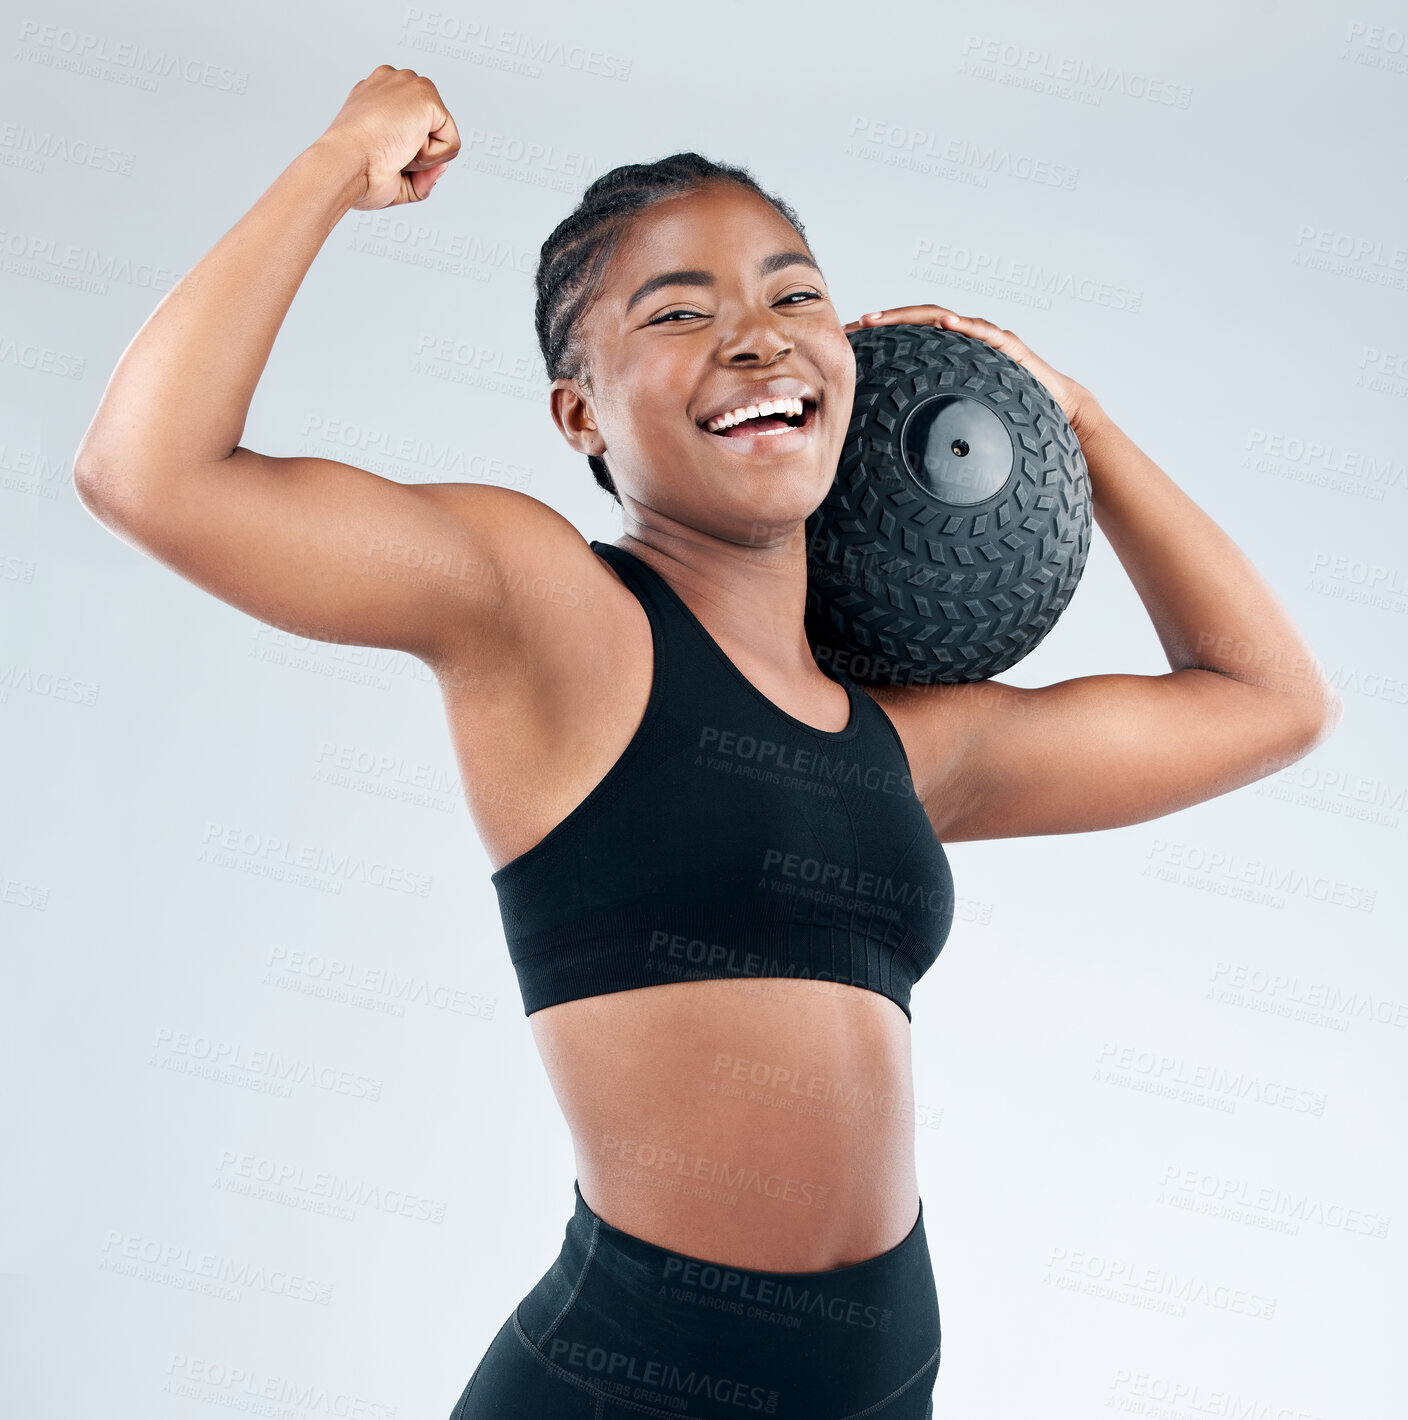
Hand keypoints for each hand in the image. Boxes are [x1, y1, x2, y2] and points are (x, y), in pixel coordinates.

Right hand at [317, 64, 459, 210]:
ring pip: (442, 135)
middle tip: (386, 155)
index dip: (405, 152)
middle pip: (430, 130)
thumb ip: (421, 174)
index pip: (412, 126)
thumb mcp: (391, 175)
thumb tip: (443, 166)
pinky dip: (432, 157)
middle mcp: (391, 84)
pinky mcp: (426, 94)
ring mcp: (408, 84)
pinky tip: (405, 148)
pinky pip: (451, 143)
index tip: (379, 154)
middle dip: (417, 153)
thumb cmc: (356, 172)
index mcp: (375, 96)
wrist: (344, 164)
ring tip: (394, 151)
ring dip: (424, 157)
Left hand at [843, 305, 1101, 440]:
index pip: (907, 339)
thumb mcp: (961, 419)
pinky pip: (984, 333)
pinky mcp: (1010, 347)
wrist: (1060, 412)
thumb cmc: (1007, 416)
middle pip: (918, 322)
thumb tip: (894, 450)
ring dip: (910, 316)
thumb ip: (934, 420)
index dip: (879, 337)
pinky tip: (945, 322)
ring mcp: (986, 339)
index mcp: (949, 355)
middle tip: (854, 324)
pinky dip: (964, 325)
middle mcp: (964, 340)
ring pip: (944, 319)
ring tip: (881, 318)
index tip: (846, 340)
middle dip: (884, 320)